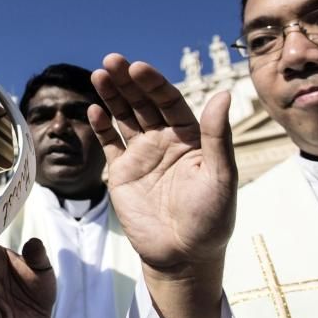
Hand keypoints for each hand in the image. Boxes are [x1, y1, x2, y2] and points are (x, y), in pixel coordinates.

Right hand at [90, 54, 236, 273]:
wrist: (182, 256)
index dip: (153, 83)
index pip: (169, 101)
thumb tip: (223, 93)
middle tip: (110, 61)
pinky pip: (110, 143)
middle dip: (127, 82)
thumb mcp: (220, 176)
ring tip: (98, 75)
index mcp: (191, 136)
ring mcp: (142, 154)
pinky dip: (101, 126)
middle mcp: (165, 140)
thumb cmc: (210, 219)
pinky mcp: (122, 172)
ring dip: (111, 95)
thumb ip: (217, 135)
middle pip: (143, 102)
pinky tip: (94, 109)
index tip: (138, 68)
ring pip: (124, 117)